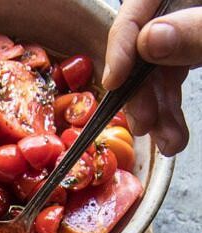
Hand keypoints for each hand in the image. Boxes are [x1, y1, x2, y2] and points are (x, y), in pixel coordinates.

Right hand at [103, 0, 201, 155]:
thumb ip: (193, 30)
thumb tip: (150, 40)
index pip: (135, 10)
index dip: (121, 46)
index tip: (113, 82)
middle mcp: (173, 9)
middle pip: (140, 49)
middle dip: (140, 93)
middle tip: (143, 124)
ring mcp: (179, 31)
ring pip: (155, 72)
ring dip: (157, 113)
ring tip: (169, 144)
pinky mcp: (186, 51)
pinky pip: (171, 80)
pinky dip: (170, 109)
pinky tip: (173, 135)